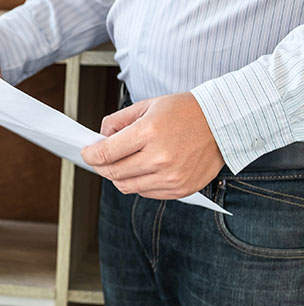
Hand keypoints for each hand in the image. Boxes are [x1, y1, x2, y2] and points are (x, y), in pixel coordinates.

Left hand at [81, 93, 224, 199]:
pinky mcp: (180, 189)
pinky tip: (146, 169)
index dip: (90, 155)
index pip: (106, 153)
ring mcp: (171, 176)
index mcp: (150, 132)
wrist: (225, 122)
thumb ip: (119, 121)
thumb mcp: (149, 105)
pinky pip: (145, 193)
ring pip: (126, 186)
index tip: (87, 153)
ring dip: (119, 176)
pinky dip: (139, 183)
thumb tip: (99, 138)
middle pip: (113, 173)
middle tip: (102, 158)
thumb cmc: (187, 111)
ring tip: (126, 162)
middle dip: (102, 166)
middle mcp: (160, 157)